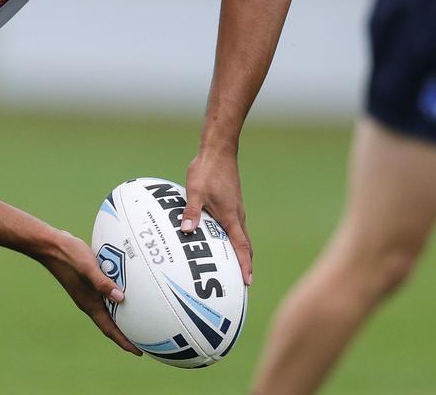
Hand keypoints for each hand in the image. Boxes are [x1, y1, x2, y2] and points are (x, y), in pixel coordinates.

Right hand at [36, 229, 141, 355]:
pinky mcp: (89, 282)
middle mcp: (89, 301)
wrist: (51, 246)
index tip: (138, 352)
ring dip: (123, 315)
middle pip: (111, 323)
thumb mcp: (88, 268)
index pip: (109, 329)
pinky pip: (106, 294)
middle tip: (144, 340)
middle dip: (126, 333)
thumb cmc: (68, 255)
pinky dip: (117, 297)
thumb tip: (121, 298)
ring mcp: (88, 292)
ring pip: (109, 309)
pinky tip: (127, 290)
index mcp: (89, 304)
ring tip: (139, 318)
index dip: (124, 342)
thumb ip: (103, 283)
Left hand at [181, 149, 251, 285]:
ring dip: (239, 252)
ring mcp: (235, 209)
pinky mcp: (231, 204)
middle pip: (245, 245)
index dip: (245, 265)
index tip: (248, 281)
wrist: (218, 152)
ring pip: (240, 236)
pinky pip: (234, 227)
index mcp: (230, 216)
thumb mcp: (195, 191)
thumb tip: (187, 230)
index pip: (241, 246)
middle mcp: (237, 215)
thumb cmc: (207, 170)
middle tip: (243, 283)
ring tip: (233, 268)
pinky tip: (221, 242)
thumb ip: (191, 211)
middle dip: (245, 264)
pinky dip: (233, 239)